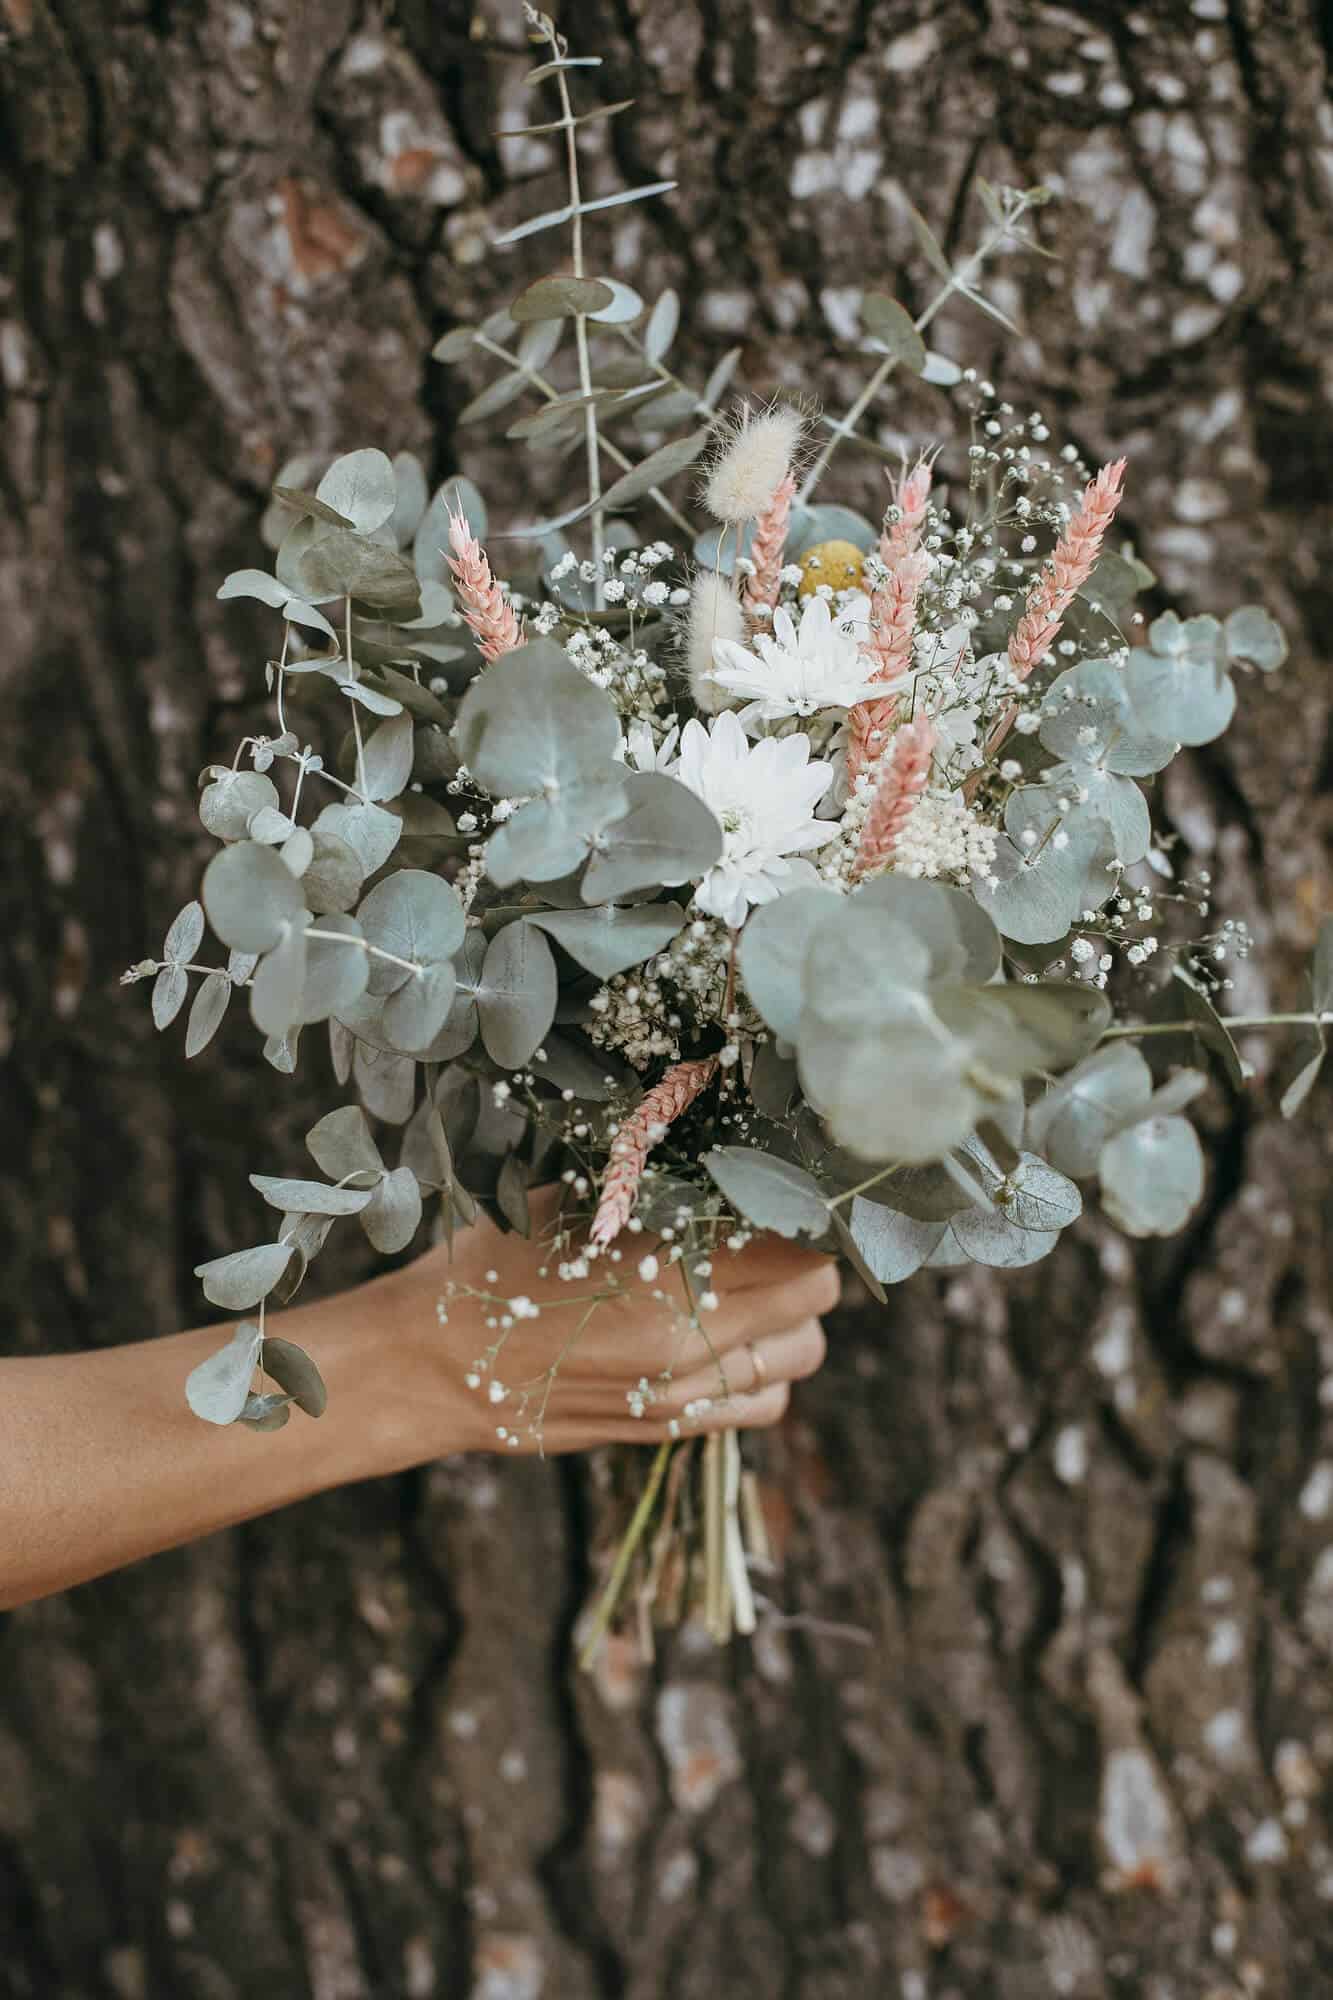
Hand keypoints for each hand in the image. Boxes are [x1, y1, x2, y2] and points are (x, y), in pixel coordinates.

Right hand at [384, 1188, 838, 1456]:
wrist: (434, 1362)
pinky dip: (764, 1372)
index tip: (789, 1193)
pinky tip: (725, 1342)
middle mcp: (691, 1338)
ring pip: (801, 1355)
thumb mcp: (575, 1203)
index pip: (799, 1241)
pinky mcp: (670, 1427)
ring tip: (755, 1289)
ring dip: (793, 1319)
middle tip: (778, 1233)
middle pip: (816, 1298)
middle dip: (809, 1259)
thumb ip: (662, 1190)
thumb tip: (728, 1158)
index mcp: (669, 1269)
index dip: (805, 1212)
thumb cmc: (497, 1266)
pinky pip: (764, 1404)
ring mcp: (684, 1391)